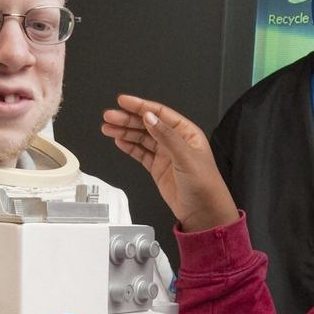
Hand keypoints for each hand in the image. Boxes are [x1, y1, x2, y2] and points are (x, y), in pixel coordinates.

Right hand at [100, 95, 238, 232]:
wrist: (203, 212)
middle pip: (147, 124)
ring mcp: (165, 155)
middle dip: (127, 119)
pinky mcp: (158, 168)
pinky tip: (119, 140)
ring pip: (141, 138)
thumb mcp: (186, 157)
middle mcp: (175, 141)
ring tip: (108, 128)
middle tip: (110, 116)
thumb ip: (166, 136)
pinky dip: (129, 147)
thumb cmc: (205, 185)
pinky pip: (140, 153)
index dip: (141, 106)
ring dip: (125, 132)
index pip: (160, 113)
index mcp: (186, 133)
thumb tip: (150, 118)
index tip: (124, 101)